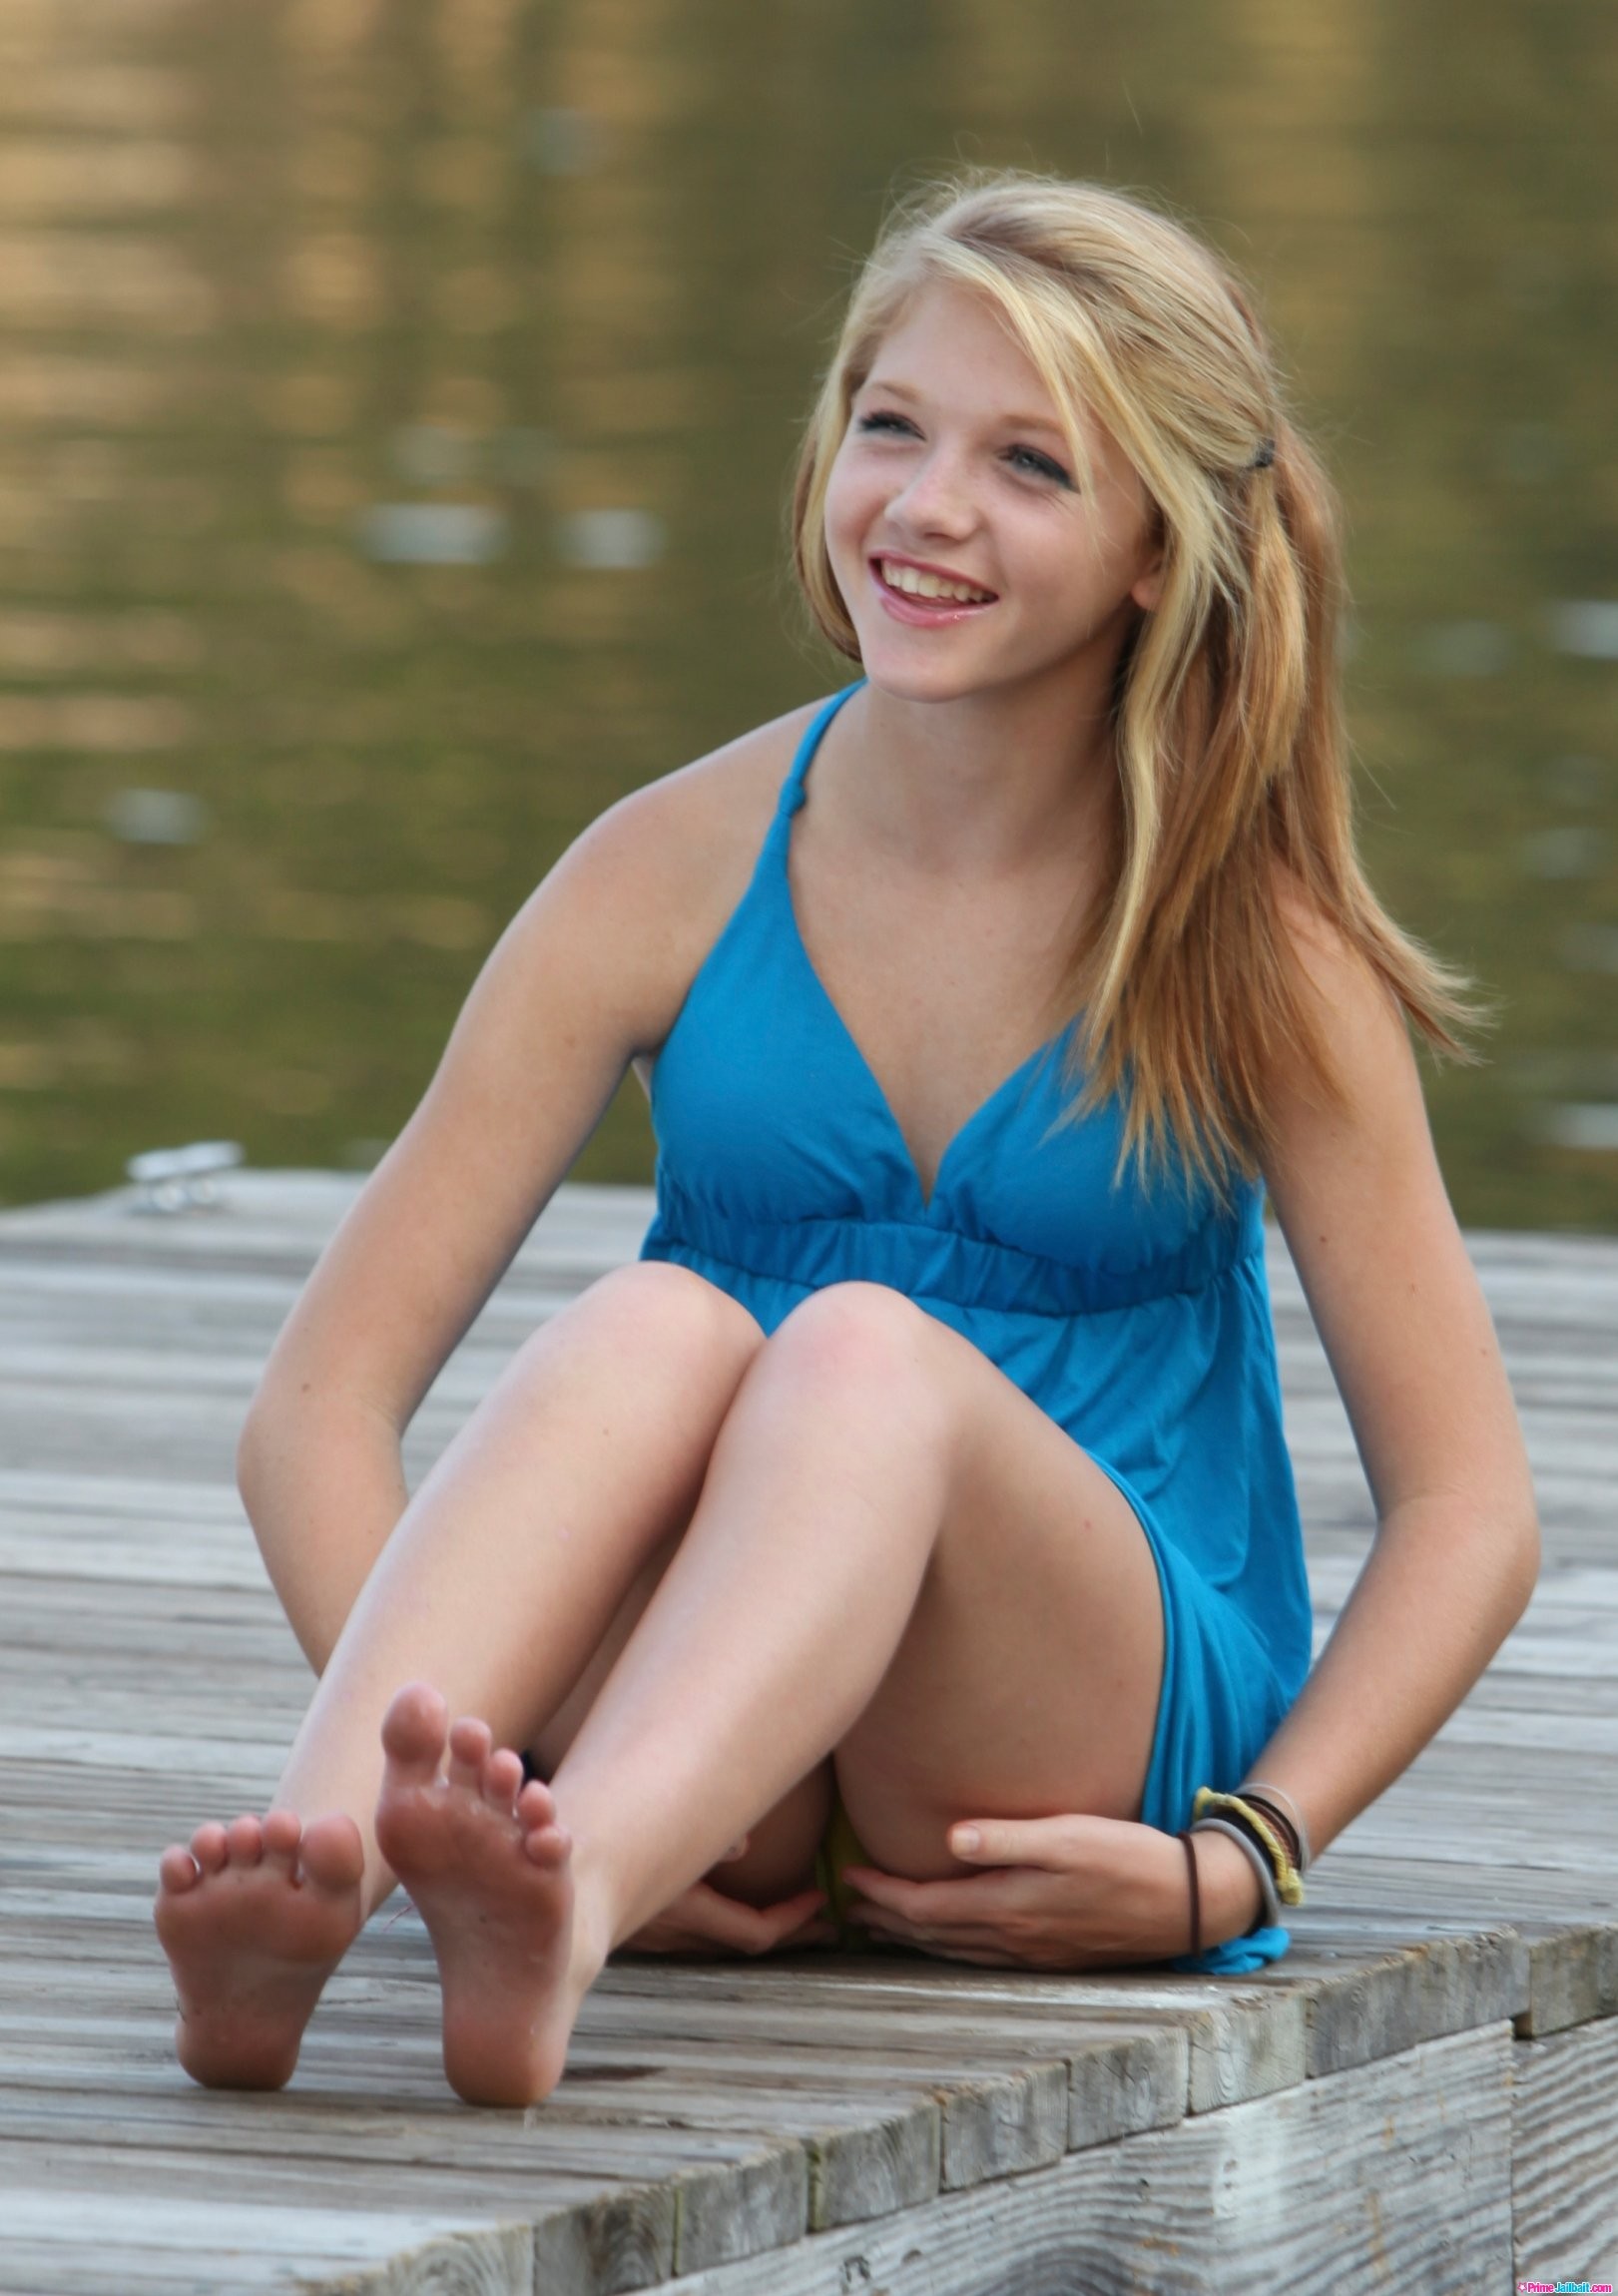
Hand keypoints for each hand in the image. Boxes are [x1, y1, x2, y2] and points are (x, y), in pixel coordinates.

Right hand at [618, 1840, 835, 1957]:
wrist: (535, 1871)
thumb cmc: (601, 1842)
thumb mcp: (658, 1829)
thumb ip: (708, 1833)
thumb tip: (746, 1845)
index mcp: (686, 1911)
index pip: (755, 1932)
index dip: (795, 1920)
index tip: (824, 1903)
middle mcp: (673, 1931)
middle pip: (743, 1938)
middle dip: (783, 1924)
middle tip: (819, 1913)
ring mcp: (654, 1931)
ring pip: (716, 1933)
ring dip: (748, 1918)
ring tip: (784, 1901)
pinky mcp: (637, 1921)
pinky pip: (691, 1923)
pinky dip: (716, 1911)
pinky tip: (720, 1883)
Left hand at [843, 1813, 1263, 1969]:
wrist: (1187, 1901)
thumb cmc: (1128, 1857)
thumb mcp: (1069, 1836)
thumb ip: (1007, 1838)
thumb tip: (948, 1839)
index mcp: (1010, 1908)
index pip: (925, 1909)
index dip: (882, 1894)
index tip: (848, 1876)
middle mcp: (1013, 1938)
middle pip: (930, 1935)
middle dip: (885, 1918)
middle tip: (846, 1903)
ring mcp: (1032, 1951)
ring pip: (953, 1950)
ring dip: (912, 1936)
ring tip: (880, 1920)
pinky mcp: (1049, 1952)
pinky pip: (979, 1955)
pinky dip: (947, 1945)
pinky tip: (945, 1935)